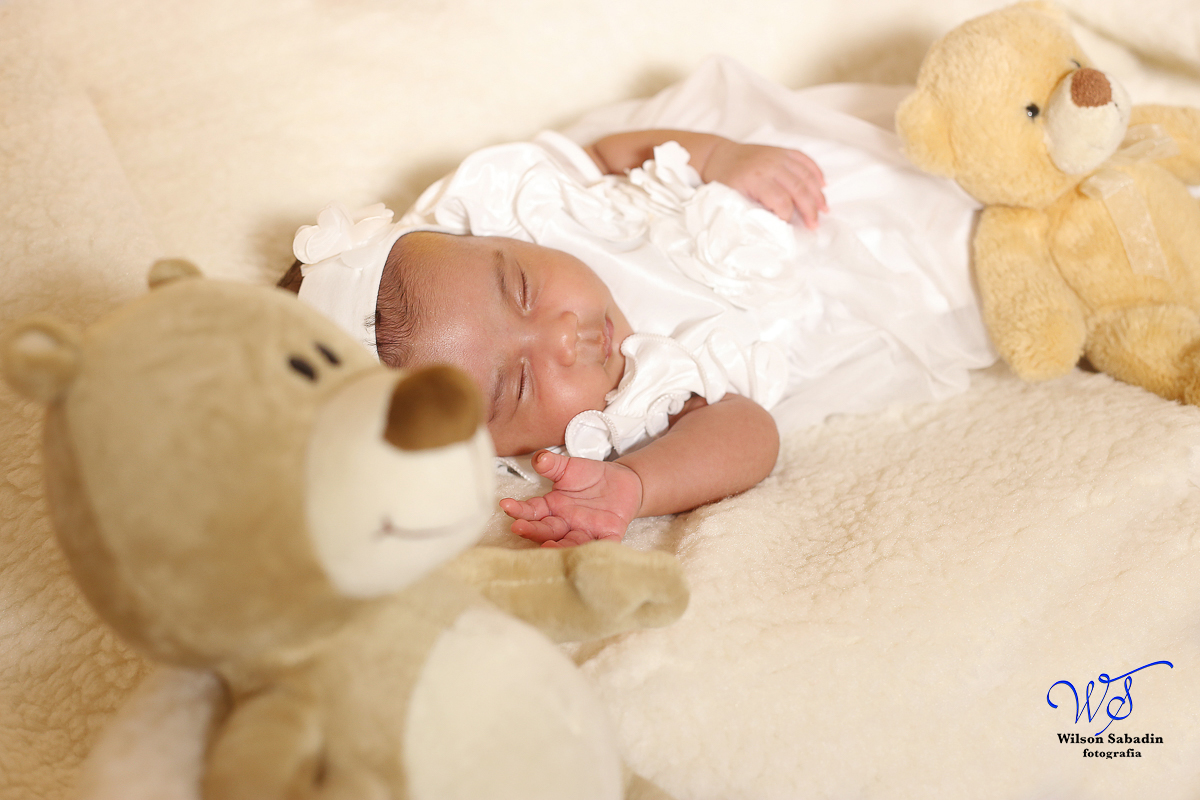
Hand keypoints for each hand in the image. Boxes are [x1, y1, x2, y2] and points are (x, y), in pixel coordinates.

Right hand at [499, 451, 642, 546]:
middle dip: (532, 530)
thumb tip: (539, 458)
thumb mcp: (569, 468)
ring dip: (557, 546)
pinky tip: (586, 554)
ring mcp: (585, 531)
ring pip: (568, 542)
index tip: (505, 504)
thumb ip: (552, 464)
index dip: (519, 509)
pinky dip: (594, 550)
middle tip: (519, 527)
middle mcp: (565, 523)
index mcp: (552, 508)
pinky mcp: (607, 535)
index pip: (532, 511)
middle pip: (546, 529)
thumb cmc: (591, 477)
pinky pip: (601, 544)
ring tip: (545, 546)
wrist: (623, 482)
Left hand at [701, 140, 826, 228]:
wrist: (719, 156)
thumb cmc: (724, 180)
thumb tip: (768, 228)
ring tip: (824, 210)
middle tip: (814, 225)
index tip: (788, 227)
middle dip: (809, 209)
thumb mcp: (731, 198)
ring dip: (817, 194)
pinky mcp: (783, 151)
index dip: (787, 216)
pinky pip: (805, 160)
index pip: (781, 200)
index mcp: (756, 178)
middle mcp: (770, 165)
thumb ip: (750, 211)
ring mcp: (778, 156)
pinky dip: (816, 172)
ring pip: (806, 175)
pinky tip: (823, 186)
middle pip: (798, 188)